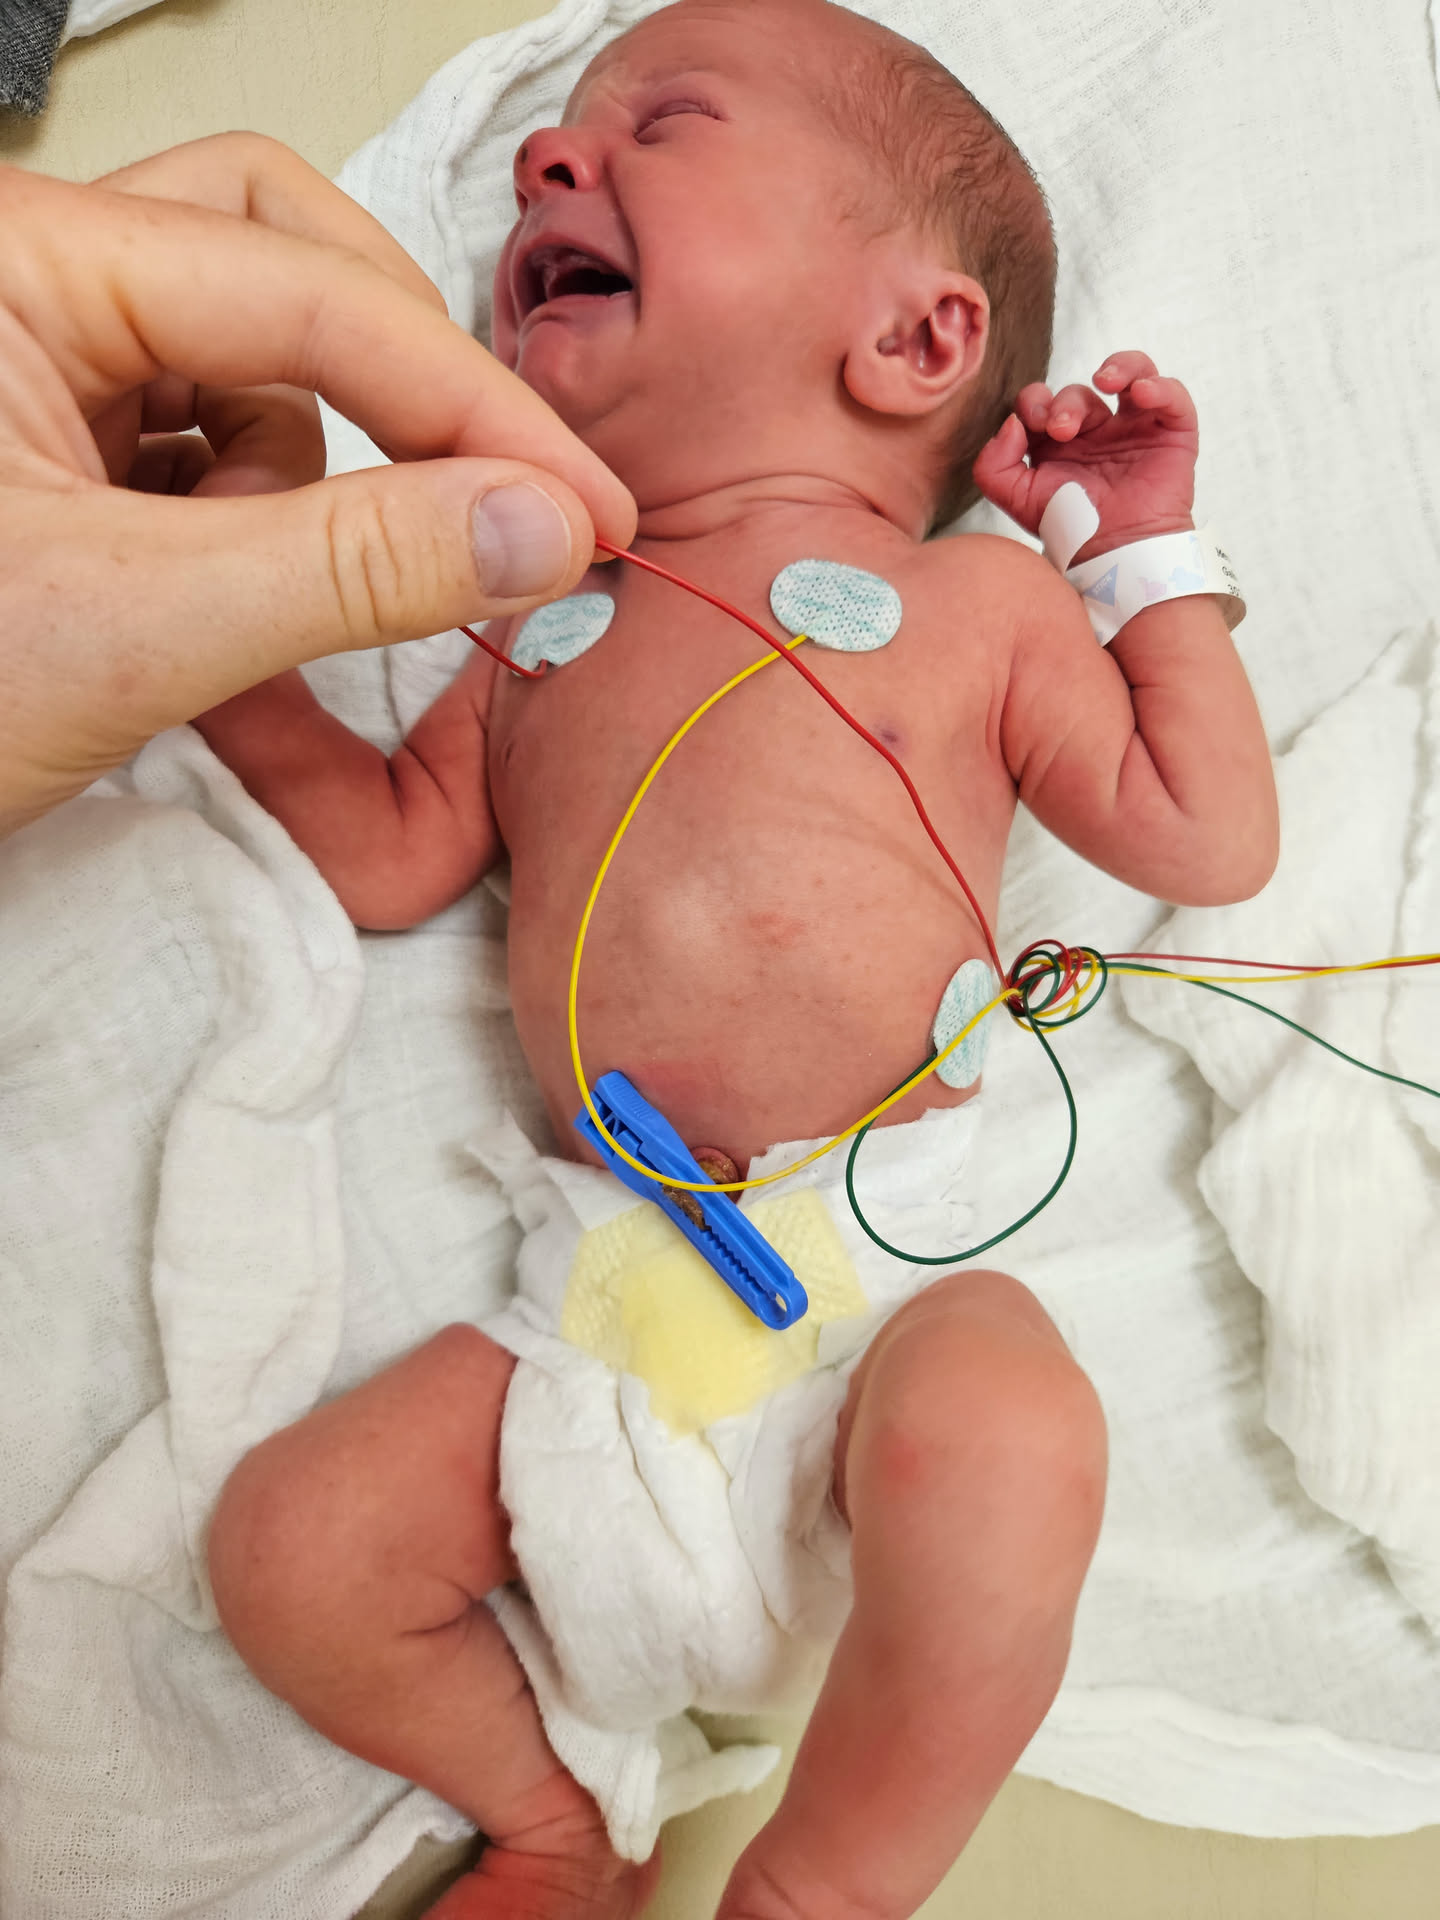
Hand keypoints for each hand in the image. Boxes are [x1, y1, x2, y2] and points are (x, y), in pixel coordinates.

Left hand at [0, 135, 636, 837]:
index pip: (308, 290)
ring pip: (249, 357)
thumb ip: (355, 570)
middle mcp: (23, 287)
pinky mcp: (49, 452)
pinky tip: (214, 600)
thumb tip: (540, 529)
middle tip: (481, 496)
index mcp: (15, 267)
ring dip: (307, 473)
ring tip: (251, 599)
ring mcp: (32, 368)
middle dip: (392, 380)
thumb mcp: (132, 631)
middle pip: (278, 251)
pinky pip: (205, 443)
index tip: (580, 511)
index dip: (468, 408)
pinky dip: (258, 519)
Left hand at [972, 350, 1197, 564]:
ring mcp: (1135, 428)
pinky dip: (1159, 385)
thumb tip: (1010, 423)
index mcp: (1059, 443)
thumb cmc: (1070, 529)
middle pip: (1077, 392)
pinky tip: (1141, 393)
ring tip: (1104, 381)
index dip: (1035, 402)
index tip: (1034, 425)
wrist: (1116, 554)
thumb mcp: (1016, 500)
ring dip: (1118, 367)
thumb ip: (993, 465)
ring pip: (1131, 373)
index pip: (1042, 402)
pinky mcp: (1171, 432)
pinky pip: (1172, 395)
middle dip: (1065, 403)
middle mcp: (1096, 431)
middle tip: (1061, 431)